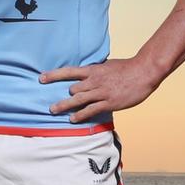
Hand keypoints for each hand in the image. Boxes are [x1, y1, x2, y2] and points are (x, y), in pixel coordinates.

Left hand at [40, 57, 164, 122]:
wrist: (144, 72)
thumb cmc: (126, 68)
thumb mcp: (106, 65)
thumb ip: (94, 71)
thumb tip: (84, 74)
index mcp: (93, 70)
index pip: (69, 71)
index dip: (54, 75)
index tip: (41, 78)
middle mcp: (94, 81)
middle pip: (72, 89)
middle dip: (62, 96)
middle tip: (50, 104)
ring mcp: (102, 92)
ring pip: (78, 100)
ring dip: (64, 106)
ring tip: (53, 110)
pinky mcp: (110, 102)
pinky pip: (91, 110)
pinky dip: (80, 115)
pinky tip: (72, 119)